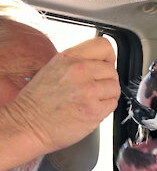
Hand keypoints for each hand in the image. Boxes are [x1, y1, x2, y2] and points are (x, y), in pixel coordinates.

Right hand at [7, 37, 119, 151]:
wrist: (27, 125)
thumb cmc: (38, 101)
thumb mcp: (54, 68)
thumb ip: (79, 62)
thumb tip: (100, 62)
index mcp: (69, 58)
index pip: (104, 46)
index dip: (108, 57)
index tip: (105, 65)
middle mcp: (80, 71)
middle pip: (112, 69)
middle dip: (106, 80)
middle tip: (93, 89)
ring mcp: (88, 91)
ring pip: (115, 87)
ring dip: (107, 95)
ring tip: (91, 100)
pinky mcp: (94, 110)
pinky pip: (113, 104)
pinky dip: (105, 108)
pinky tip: (90, 109)